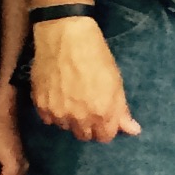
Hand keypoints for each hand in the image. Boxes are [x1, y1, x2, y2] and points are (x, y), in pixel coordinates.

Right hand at [29, 15, 139, 143]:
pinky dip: (53, 112)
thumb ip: (122, 110)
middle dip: (89, 125)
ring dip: (70, 119)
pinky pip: (48, 119)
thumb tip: (133, 131)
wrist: (64, 36)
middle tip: (88, 106)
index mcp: (101, 113)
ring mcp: (57, 113)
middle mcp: (79, 118)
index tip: (104, 116)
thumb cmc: (95, 55)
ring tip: (71, 98)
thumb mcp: (115, 81)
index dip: (106, 127)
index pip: (104, 137)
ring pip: (65, 127)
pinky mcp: (40, 105)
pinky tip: (57, 96)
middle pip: (84, 136)